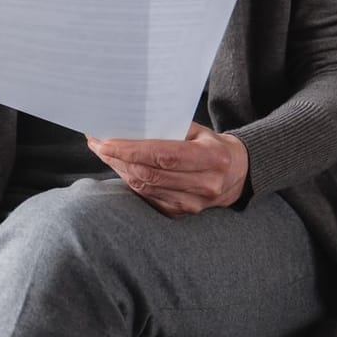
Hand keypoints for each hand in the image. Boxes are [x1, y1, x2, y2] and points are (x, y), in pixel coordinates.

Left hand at [86, 123, 248, 216]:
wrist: (238, 174)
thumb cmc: (212, 145)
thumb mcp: (199, 131)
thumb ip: (170, 128)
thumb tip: (130, 123)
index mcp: (211, 159)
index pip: (163, 155)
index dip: (131, 150)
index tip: (106, 142)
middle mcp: (205, 185)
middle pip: (150, 174)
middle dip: (118, 159)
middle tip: (97, 144)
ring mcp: (193, 204)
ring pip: (145, 188)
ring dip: (120, 170)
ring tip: (105, 153)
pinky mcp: (182, 213)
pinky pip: (148, 198)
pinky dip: (131, 182)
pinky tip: (121, 168)